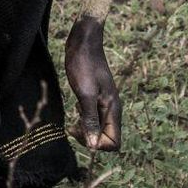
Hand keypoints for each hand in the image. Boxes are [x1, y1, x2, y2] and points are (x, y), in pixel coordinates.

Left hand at [65, 15, 120, 150]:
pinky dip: (84, 118)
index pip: (114, 143)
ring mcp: (105, 103)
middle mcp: (112, 109)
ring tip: (75, 114)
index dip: (97, 145)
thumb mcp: (85, 93)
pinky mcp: (96, 96)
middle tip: (73, 126)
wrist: (83, 42)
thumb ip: (90, 119)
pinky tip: (76, 106)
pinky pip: (94, 117)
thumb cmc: (84, 65)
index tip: (81, 131)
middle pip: (106, 138)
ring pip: (99, 128)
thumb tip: (93, 146)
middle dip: (89, 138)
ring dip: (86, 128)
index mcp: (113, 109)